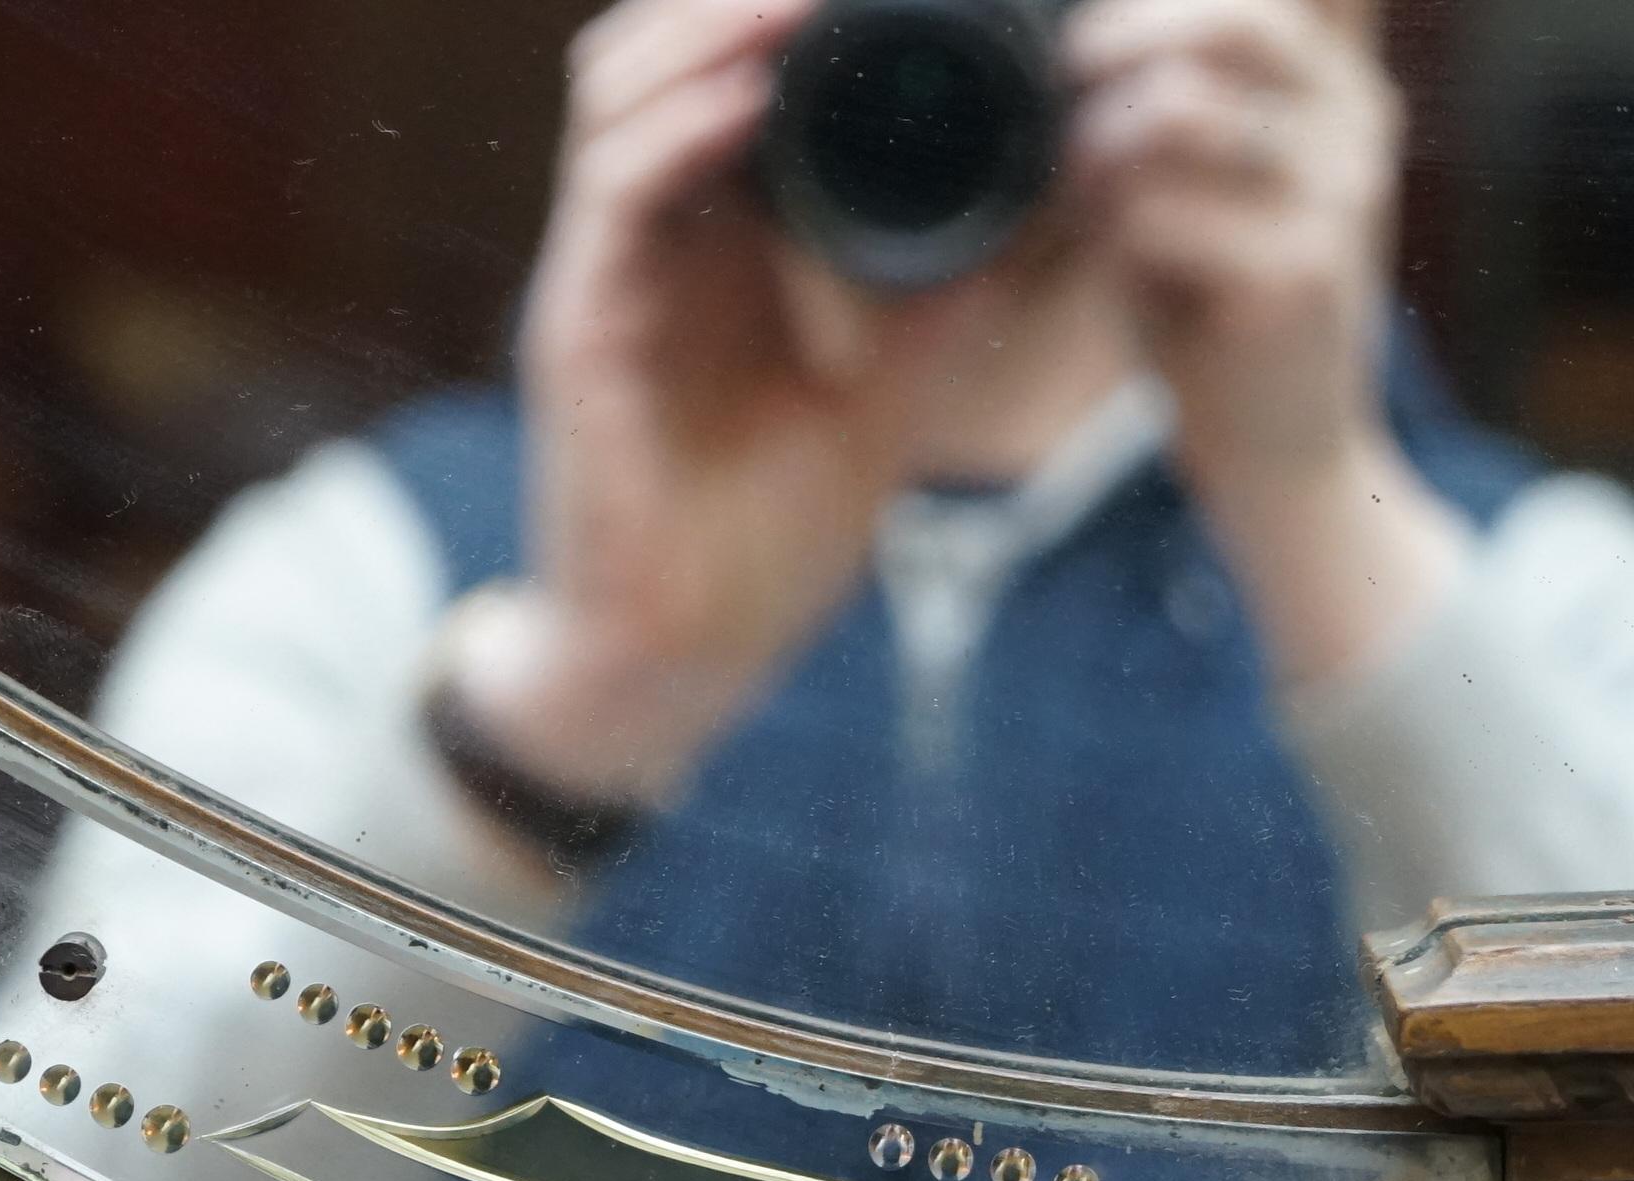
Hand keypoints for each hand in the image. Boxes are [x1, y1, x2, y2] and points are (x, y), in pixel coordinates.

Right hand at [447, 0, 1010, 805]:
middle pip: (655, 49)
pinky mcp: (577, 331)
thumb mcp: (894, 386)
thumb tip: (1057, 191)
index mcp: (710, 236)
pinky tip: (752, 99)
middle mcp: (644, 235)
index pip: (724, 70)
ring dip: (710, 28)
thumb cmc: (769, 535)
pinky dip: (679, 130)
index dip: (785, 9)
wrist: (682, 662)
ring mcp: (600, 274)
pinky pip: (614, 193)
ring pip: (618, 90)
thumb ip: (952, 287)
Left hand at [1061, 0, 1470, 683]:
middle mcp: (1359, 125)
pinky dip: (1110, 234)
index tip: (1079, 48)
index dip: (1153, 9)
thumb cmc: (1219, 313)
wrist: (1279, 451)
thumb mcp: (1197, 188)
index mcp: (1340, 90)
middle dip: (1124, 40)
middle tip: (1060, 82)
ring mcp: (1340, 198)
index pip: (1256, 0)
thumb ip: (1164, 110)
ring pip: (1180, 113)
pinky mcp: (1301, 275)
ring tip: (1090, 201)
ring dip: (1102, 150)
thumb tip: (1076, 46)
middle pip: (1235, 22)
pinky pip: (1159, 214)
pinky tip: (1119, 269)